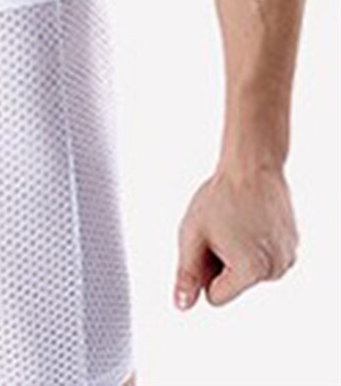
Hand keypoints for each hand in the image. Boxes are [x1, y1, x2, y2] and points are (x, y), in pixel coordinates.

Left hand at [174, 165, 298, 308]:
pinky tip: (249, 221)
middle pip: (232, 284)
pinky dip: (252, 245)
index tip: (208, 242)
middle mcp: (276, 270)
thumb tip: (182, 305)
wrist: (250, 168)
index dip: (204, 270)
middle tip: (221, 229)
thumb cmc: (218, 199)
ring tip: (235, 223)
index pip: (215, 296)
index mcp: (251, 271)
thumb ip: (187, 274)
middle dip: (221, 263)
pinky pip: (262, 258)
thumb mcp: (192, 236)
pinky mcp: (292, 246)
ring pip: (247, 272)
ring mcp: (288, 258)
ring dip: (236, 254)